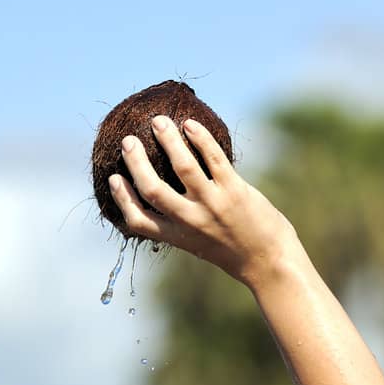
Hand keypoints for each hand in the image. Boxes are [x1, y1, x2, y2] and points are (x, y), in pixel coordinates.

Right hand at [108, 115, 300, 285]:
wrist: (269, 263)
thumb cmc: (235, 250)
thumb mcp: (201, 245)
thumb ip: (183, 224)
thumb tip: (171, 193)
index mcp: (177, 236)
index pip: (138, 220)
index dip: (121, 198)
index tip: (114, 178)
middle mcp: (190, 221)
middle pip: (152, 189)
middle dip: (136, 163)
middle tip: (129, 142)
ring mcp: (212, 205)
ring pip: (182, 166)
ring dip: (167, 140)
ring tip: (158, 121)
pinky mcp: (234, 191)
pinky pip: (213, 157)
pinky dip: (200, 137)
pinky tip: (191, 124)